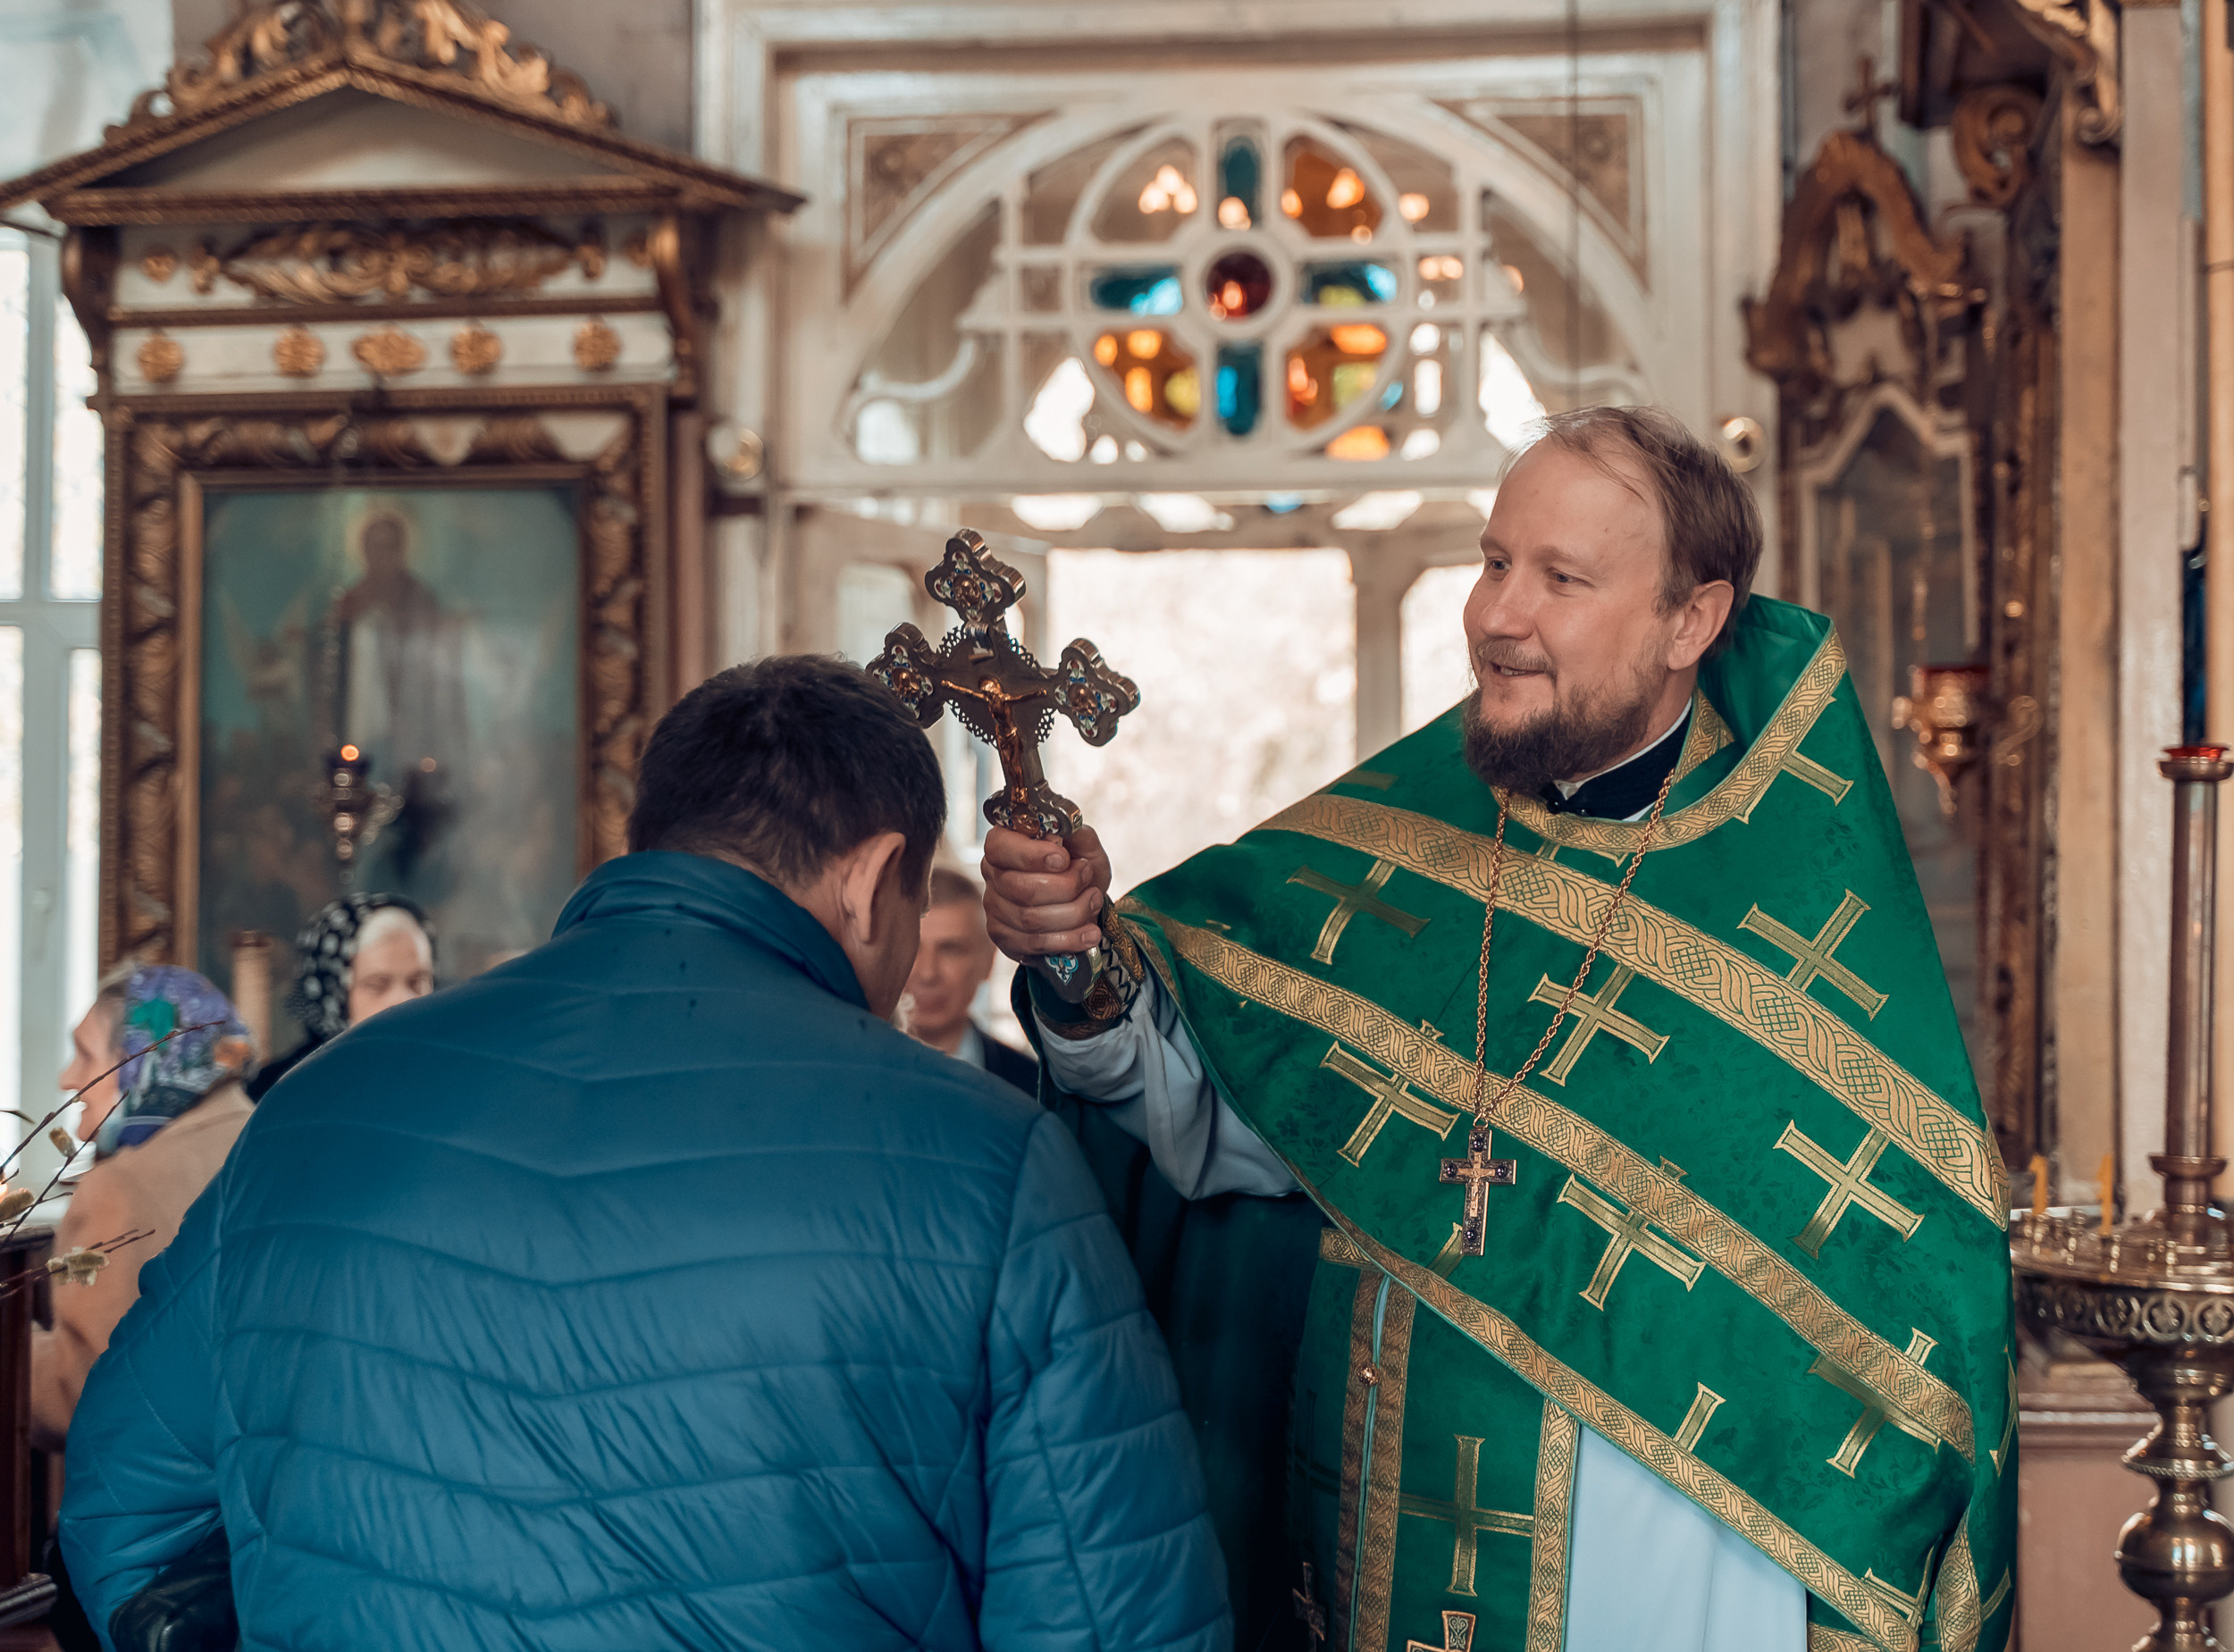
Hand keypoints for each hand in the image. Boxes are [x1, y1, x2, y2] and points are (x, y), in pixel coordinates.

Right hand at [982, 825, 1113, 961]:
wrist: (1084, 903)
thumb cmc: (1079, 868)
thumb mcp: (1084, 846)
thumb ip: (1075, 834)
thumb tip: (1061, 830)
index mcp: (1003, 843)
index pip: (1000, 848)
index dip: (1032, 855)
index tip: (1064, 859)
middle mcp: (993, 875)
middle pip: (1022, 889)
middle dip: (1066, 887)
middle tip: (1088, 878)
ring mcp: (995, 908)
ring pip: (1031, 919)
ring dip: (1073, 913)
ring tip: (1093, 901)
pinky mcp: (1004, 937)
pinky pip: (1034, 944)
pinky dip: (1069, 940)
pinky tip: (1089, 933)